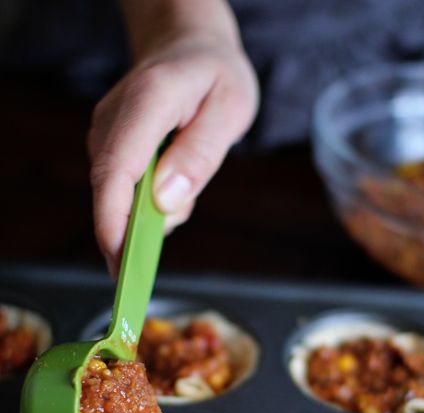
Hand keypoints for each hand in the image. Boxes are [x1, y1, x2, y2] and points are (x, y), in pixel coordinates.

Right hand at [87, 27, 257, 275]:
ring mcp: (107, 131)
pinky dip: (147, 203)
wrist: (190, 45)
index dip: (114, 221)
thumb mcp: (230, 110)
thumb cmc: (216, 77)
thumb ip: (200, 156)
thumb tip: (165, 201)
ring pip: (118, 194)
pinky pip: (123, 188)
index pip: (117, 170)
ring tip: (186, 189)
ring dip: (147, 215)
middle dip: (127, 236)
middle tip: (148, 268)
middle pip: (108, 190)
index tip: (121, 261)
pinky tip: (173, 186)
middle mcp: (115, 117)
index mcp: (148, 102)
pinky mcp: (108, 145)